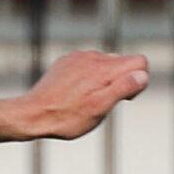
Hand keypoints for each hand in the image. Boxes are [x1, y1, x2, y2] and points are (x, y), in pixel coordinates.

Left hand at [19, 50, 148, 140]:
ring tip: (85, 100)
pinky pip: (87, 64)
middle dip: (120, 80)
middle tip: (101, 103)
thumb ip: (123, 88)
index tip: (124, 98)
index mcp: (105, 68)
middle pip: (123, 62)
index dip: (138, 81)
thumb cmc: (66, 117)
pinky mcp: (66, 61)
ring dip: (103, 79)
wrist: (30, 115)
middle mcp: (93, 57)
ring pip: (105, 63)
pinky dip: (87, 76)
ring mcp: (78, 57)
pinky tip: (74, 93)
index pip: (140, 61)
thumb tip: (142, 75)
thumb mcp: (99, 108)